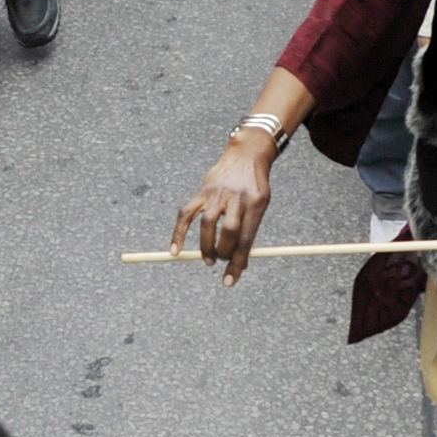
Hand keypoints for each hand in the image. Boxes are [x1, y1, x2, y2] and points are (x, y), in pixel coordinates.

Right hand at [169, 129, 278, 279]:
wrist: (246, 154)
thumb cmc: (255, 186)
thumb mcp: (261, 206)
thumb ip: (249, 232)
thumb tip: (240, 265)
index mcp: (255, 204)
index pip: (246, 239)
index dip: (237, 263)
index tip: (229, 281)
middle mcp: (236, 197)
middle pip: (229, 233)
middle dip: (224, 254)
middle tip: (221, 262)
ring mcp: (217, 193)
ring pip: (207, 224)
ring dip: (206, 247)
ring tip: (208, 259)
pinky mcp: (202, 191)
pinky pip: (186, 214)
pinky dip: (179, 234)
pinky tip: (175, 251)